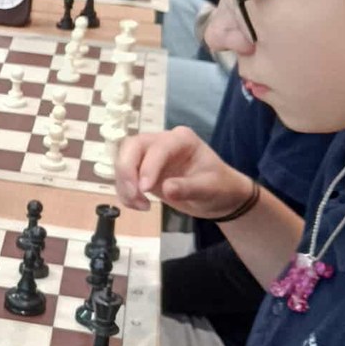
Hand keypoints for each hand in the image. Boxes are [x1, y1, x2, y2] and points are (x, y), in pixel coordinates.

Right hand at [114, 128, 250, 219]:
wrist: (220, 196)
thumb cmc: (220, 187)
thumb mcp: (210, 189)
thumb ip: (189, 188)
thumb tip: (165, 189)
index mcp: (182, 140)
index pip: (158, 147)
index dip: (148, 166)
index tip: (145, 189)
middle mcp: (163, 142)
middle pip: (132, 146)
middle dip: (127, 171)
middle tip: (136, 195)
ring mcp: (151, 155)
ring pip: (124, 159)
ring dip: (124, 183)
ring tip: (141, 205)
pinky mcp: (143, 170)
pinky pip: (125, 176)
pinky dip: (125, 192)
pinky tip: (139, 205)